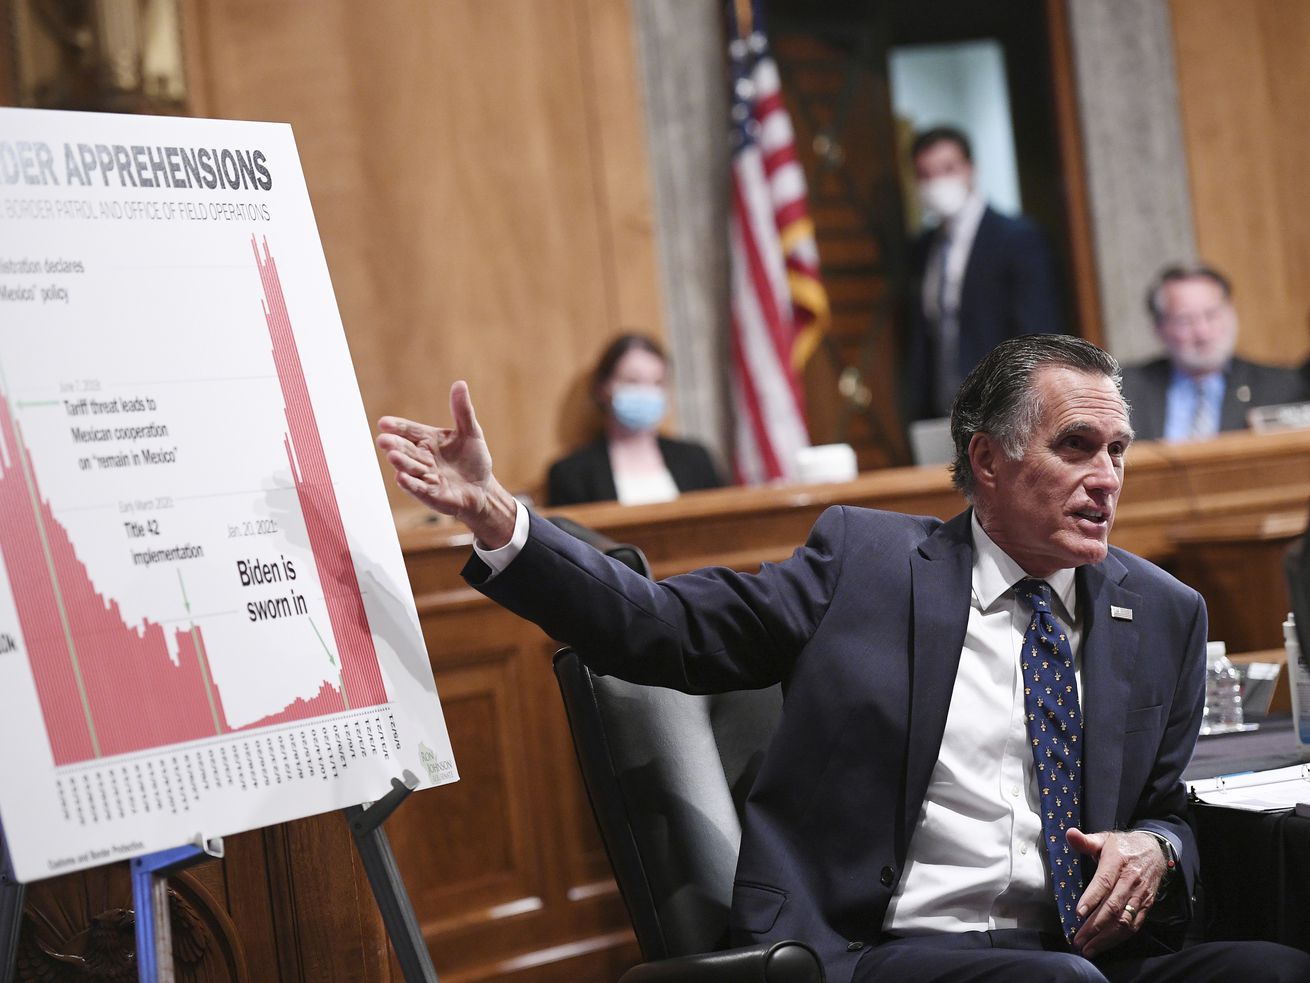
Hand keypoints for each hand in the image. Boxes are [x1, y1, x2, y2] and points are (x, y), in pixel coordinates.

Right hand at [376, 381, 516, 547]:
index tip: (384, 423)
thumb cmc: (473, 460)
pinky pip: (419, 489)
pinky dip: (410, 484)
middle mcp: (422, 458)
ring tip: (392, 455)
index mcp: (427, 440)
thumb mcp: (471, 432)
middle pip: (405, 449)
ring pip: (410, 468)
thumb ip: (462, 411)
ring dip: (401, 462)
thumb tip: (460, 384)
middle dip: (394, 445)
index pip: (409, 431)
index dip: (397, 427)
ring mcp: (425, 477)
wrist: (482, 488)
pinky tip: (401, 478)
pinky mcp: (431, 494)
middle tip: (383, 439)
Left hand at [1068, 827, 1166, 958]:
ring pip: (1124, 920)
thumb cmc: (1123, 846)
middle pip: (1113, 906)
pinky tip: (1105, 944)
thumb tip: (1069, 834)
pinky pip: (1134, 925)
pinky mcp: (1146, 905)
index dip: (1092, 898)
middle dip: (1094, 926)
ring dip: (1106, 937)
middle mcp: (1131, 881)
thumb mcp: (1104, 839)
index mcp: (1117, 862)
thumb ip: (1086, 840)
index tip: (1079, 913)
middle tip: (1078, 939)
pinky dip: (1120, 937)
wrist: (1155, 850)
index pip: (1104, 882)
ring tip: (1088, 948)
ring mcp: (1140, 895)